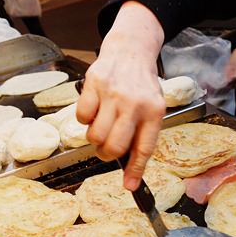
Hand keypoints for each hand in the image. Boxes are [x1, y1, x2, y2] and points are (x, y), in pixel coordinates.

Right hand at [76, 1, 164, 190]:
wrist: (131, 50)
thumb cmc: (142, 85)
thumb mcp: (152, 109)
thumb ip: (142, 138)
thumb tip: (130, 175)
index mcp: (154, 112)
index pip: (143, 148)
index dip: (135, 170)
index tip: (130, 186)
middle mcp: (135, 103)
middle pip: (114, 146)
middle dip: (106, 154)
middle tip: (106, 149)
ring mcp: (113, 93)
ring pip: (94, 134)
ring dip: (94, 138)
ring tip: (101, 127)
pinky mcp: (94, 84)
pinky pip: (81, 116)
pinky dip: (84, 119)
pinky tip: (94, 109)